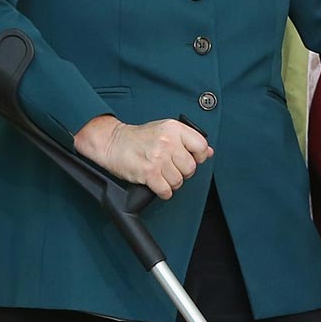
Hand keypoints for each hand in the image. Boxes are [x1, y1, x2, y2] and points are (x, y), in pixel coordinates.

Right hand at [76, 114, 213, 199]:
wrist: (111, 142)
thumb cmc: (137, 138)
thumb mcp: (165, 130)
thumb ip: (187, 140)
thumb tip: (208, 152)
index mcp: (174, 129)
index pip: (201, 146)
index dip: (198, 157)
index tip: (191, 159)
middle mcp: (168, 142)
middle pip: (191, 168)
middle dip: (182, 172)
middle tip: (170, 168)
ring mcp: (158, 158)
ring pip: (179, 181)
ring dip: (171, 183)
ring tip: (161, 175)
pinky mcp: (148, 173)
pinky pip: (166, 191)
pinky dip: (163, 192)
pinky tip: (156, 184)